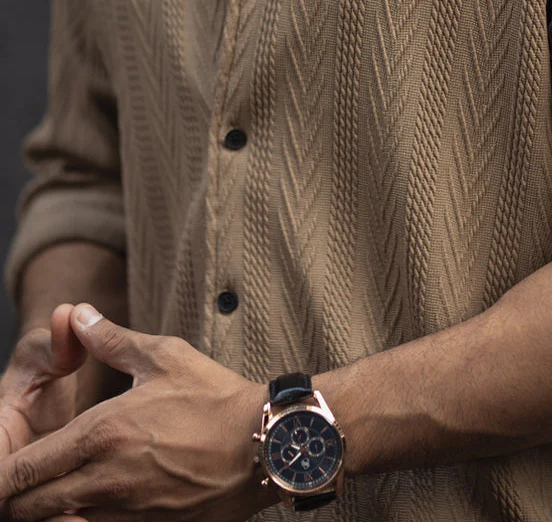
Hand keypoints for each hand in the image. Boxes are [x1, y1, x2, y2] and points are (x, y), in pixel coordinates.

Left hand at [0, 305, 277, 521]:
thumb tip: (75, 314)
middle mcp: (104, 479)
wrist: (263, 443)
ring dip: (50, 511)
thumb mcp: (163, 356)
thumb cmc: (214, 396)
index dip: (2, 475)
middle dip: (15, 500)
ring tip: (54, 493)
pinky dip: (84, 520)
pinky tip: (93, 503)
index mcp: (101, 433)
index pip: (24, 469)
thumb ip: (110, 339)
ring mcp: (125, 511)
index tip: (0, 471)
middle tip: (19, 485)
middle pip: (29, 509)